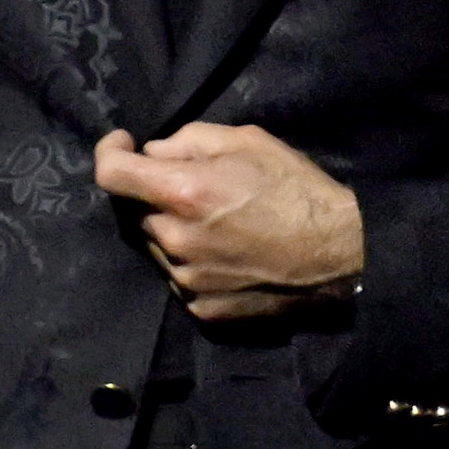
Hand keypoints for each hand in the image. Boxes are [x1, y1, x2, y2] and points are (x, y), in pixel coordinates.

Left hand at [93, 124, 367, 319]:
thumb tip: (154, 153)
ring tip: (218, 224)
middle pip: (137, 211)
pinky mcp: (202, 308)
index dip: (110, 152)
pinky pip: (179, 277)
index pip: (111, 174)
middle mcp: (174, 241)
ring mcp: (186, 280)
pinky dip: (191, 261)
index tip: (126, 145)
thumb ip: (188, 141)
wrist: (339, 255)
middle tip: (197, 186)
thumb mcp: (246, 140)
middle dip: (156, 194)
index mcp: (182, 194)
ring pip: (157, 246)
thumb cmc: (297, 189)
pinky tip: (228, 253)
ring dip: (173, 229)